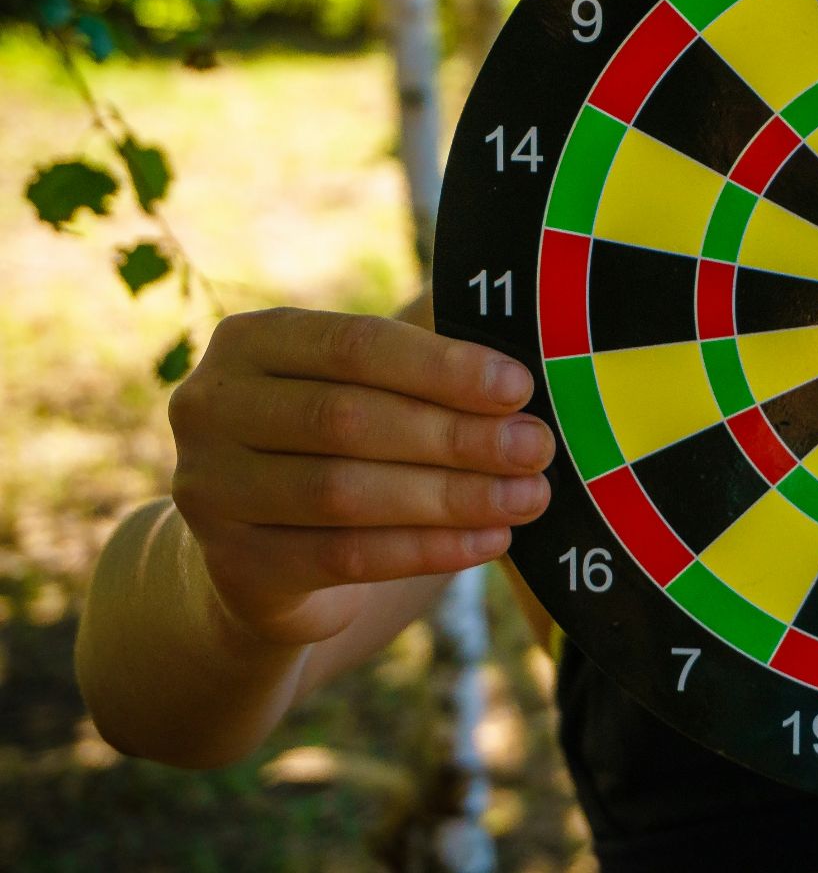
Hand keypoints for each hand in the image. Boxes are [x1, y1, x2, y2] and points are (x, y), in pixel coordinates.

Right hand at [168, 308, 553, 646]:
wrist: (265, 555)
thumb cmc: (339, 444)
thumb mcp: (362, 385)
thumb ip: (422, 351)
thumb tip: (522, 323)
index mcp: (249, 342)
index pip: (354, 344)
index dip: (442, 367)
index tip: (519, 387)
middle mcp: (209, 408)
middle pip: (349, 420)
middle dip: (456, 436)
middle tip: (535, 448)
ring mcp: (209, 490)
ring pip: (346, 493)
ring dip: (452, 496)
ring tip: (527, 497)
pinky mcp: (233, 566)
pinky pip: (345, 557)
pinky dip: (428, 549)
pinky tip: (489, 540)